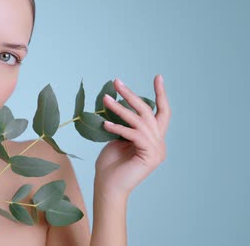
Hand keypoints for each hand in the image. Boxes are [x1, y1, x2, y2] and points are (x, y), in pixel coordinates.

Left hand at [94, 74, 170, 197]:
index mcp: (153, 139)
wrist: (108, 187)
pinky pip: (134, 135)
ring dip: (120, 109)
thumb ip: (125, 126)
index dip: (160, 95)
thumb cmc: (110, 165)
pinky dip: (119, 128)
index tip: (158, 77)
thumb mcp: (118, 139)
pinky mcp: (149, 157)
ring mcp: (156, 151)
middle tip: (117, 82)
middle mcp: (159, 144)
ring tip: (104, 99)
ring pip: (139, 121)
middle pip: (149, 113)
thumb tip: (121, 107)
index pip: (161, 113)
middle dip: (132, 96)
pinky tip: (105, 124)